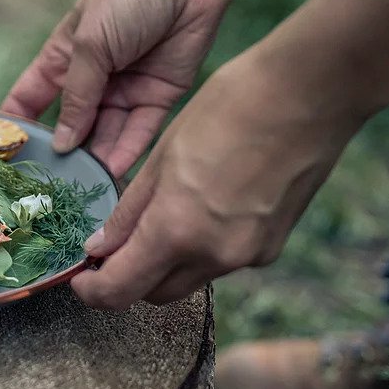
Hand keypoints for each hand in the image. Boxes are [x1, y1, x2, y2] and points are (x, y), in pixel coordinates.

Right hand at [1, 0, 228, 176]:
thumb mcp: (90, 44)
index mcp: (64, 56)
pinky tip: (110, 176)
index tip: (1, 157)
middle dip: (61, 154)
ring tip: (79, 191)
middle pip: (71, 124)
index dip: (17, 124)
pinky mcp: (159, 96)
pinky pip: (139, 133)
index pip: (31, 97)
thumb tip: (61, 143)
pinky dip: (126, 154)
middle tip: (46, 188)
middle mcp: (93, 78)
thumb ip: (76, 96)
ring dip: (94, 160)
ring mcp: (126, 89)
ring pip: (105, 135)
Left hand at [70, 49, 364, 308]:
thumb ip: (128, 213)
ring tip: (158, 218)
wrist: (309, 94)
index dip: (93, 292)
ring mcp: (248, 256)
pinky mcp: (271, 248)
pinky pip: (221, 262)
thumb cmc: (228, 109)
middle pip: (154, 294)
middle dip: (127, 279)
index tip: (80, 279)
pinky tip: (202, 208)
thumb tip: (98, 249)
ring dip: (165, 264)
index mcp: (177, 229)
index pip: (121, 291)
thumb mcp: (162, 157)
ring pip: (189, 280)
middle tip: (111, 248)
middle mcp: (215, 255)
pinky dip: (200, 249)